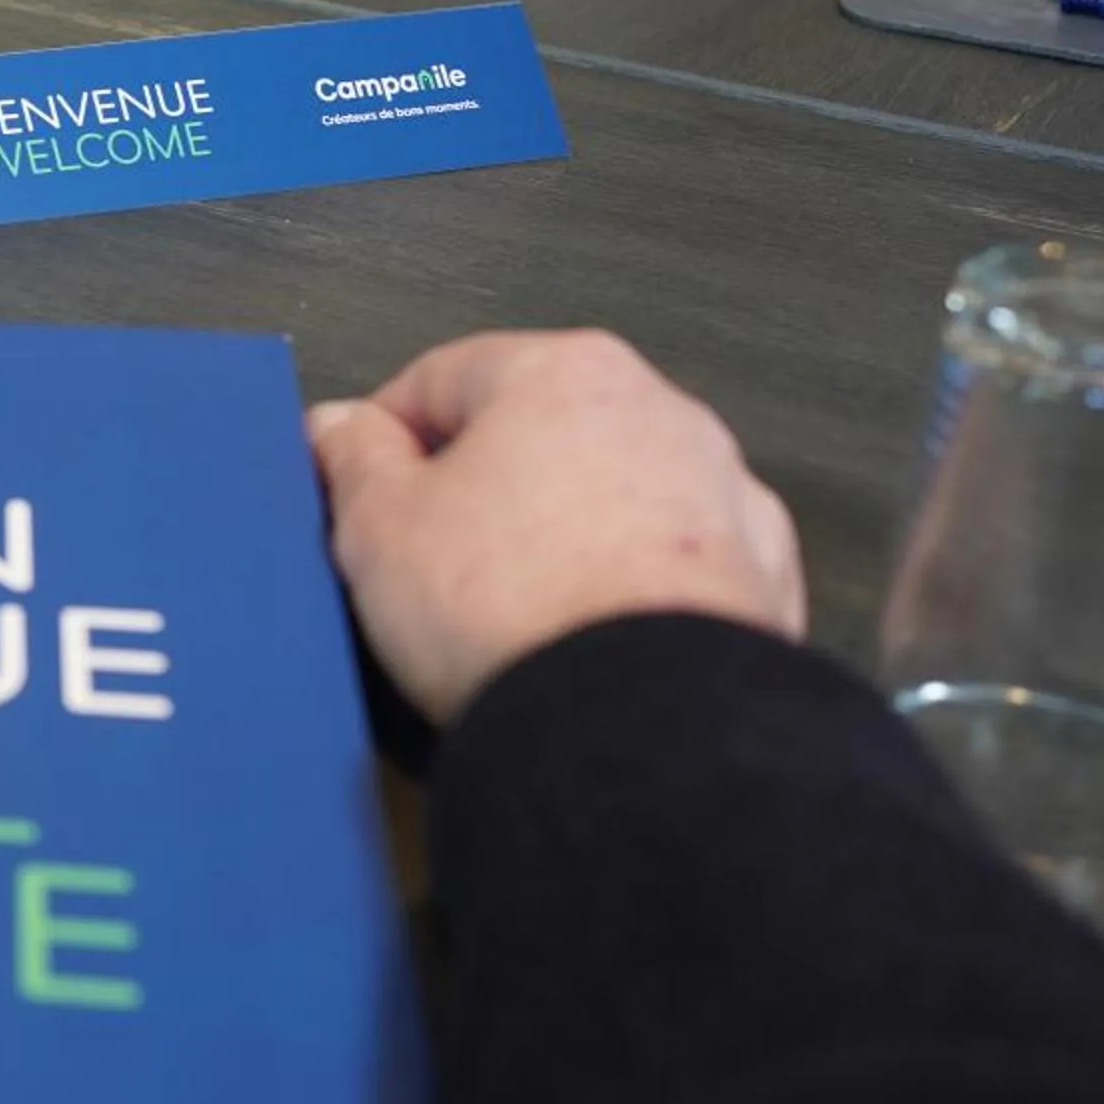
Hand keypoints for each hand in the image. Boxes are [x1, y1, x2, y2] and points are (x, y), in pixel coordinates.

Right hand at [310, 330, 806, 723]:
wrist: (639, 731)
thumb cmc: (515, 612)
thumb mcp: (378, 526)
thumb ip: (352, 459)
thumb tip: (342, 431)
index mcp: (563, 372)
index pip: (441, 377)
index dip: (383, 439)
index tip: (358, 491)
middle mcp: (659, 413)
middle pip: (535, 435)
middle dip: (479, 492)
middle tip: (422, 564)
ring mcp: (722, 498)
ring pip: (609, 503)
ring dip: (559, 542)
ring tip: (507, 620)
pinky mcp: (762, 584)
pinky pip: (668, 574)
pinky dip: (626, 599)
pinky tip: (582, 647)